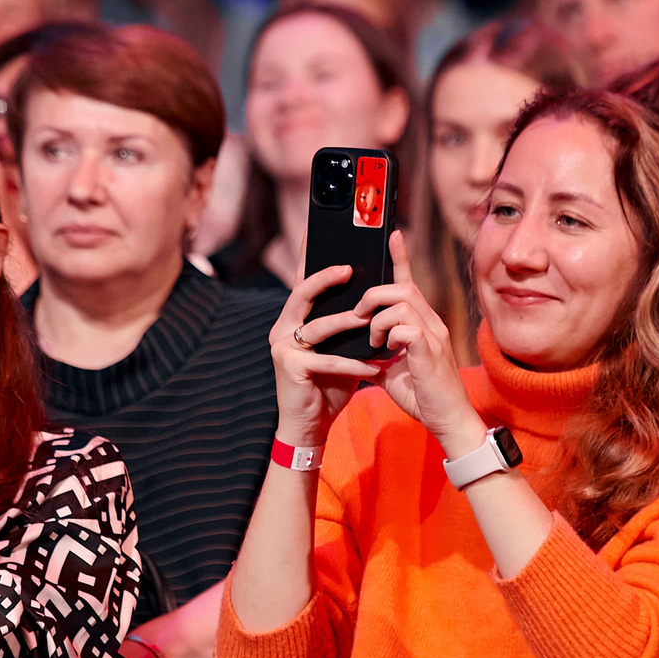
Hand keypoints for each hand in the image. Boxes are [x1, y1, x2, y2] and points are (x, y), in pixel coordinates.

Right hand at [268, 264, 387, 448]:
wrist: (308, 425)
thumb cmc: (327, 385)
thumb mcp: (340, 349)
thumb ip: (349, 326)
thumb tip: (375, 300)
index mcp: (294, 320)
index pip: (303, 283)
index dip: (309, 258)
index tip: (317, 233)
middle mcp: (283, 329)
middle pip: (302, 293)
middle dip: (325, 278)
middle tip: (349, 268)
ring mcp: (282, 348)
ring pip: (318, 327)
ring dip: (346, 323)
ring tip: (370, 320)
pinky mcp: (289, 368)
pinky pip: (326, 361)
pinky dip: (352, 364)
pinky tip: (374, 366)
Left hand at [352, 231, 484, 456]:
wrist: (448, 421)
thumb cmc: (423, 396)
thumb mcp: (392, 370)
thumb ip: (375, 354)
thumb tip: (350, 349)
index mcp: (424, 323)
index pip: (410, 282)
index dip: (401, 257)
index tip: (391, 235)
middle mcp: (432, 323)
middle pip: (402, 287)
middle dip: (373, 295)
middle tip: (359, 316)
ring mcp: (433, 336)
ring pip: (401, 302)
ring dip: (377, 317)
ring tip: (371, 339)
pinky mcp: (430, 352)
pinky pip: (406, 327)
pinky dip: (388, 335)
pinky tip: (383, 351)